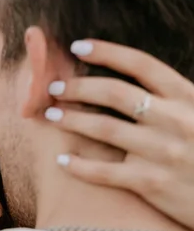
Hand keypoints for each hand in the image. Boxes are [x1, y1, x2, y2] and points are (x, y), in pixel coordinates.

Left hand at [46, 39, 193, 230]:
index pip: (141, 65)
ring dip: (71, 120)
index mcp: (188, 98)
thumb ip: (173, 100)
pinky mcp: (152, 183)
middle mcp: (175, 120)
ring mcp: (162, 152)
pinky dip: (80, 165)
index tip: (78, 47)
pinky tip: (62, 160)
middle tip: (54, 88)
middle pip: (114, 94)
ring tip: (50, 115)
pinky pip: (105, 171)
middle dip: (78, 87)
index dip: (107, 52)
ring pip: (104, 129)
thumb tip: (134, 82)